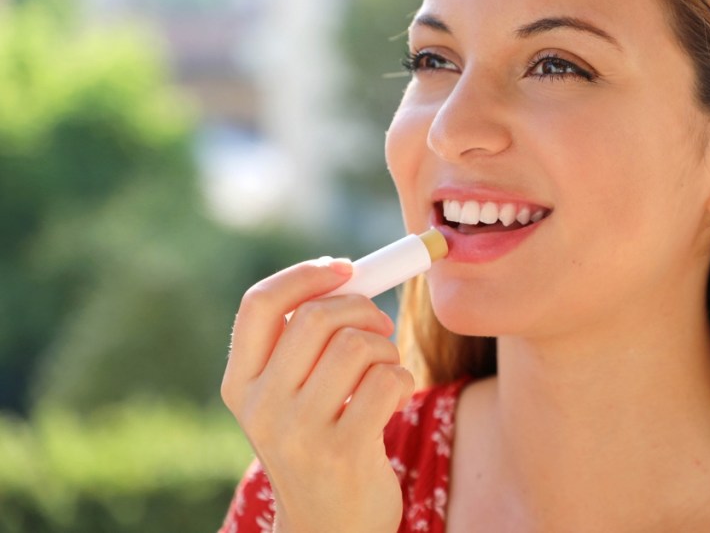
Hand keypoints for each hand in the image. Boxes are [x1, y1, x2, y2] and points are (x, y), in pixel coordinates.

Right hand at [221, 257, 413, 532]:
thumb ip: (306, 342)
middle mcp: (260, 406)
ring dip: (387, 349)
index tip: (343, 269)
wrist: (332, 527)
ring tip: (386, 370)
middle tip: (380, 324)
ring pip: (357, 346)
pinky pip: (388, 380)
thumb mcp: (293, 396)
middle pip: (315, 317)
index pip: (259, 304)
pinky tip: (394, 399)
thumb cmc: (321, 442)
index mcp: (241, 384)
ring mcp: (299, 432)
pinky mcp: (342, 451)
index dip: (304, 275)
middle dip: (361, 308)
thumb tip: (349, 275)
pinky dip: (403, 379)